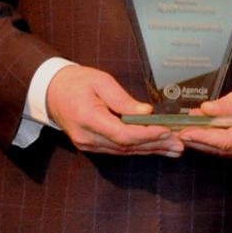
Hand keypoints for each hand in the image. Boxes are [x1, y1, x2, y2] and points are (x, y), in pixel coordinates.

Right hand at [46, 65, 181, 155]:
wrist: (51, 91)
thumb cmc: (76, 82)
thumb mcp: (100, 81)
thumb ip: (122, 99)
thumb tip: (146, 113)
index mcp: (87, 117)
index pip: (121, 134)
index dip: (146, 135)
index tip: (166, 131)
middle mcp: (87, 137)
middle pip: (126, 146)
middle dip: (155, 145)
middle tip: (179, 144)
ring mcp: (88, 144)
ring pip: (124, 151)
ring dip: (150, 150)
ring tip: (174, 149)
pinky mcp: (91, 146)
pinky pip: (118, 150)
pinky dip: (138, 149)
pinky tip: (156, 148)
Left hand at [179, 68, 231, 158]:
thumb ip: (229, 103)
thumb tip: (205, 111)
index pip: (228, 141)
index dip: (205, 138)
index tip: (186, 132)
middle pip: (225, 149)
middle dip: (199, 141)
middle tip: (177, 133)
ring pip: (226, 151)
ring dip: (205, 142)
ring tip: (185, 130)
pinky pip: (231, 147)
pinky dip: (215, 140)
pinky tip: (201, 131)